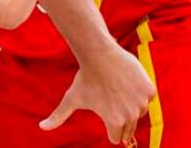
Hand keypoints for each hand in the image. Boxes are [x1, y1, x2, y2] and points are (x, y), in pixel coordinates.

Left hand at [40, 44, 155, 144]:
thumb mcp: (71, 99)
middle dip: (120, 116)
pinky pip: (146, 97)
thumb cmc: (85, 78)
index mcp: (114, 122)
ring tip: (116, 89)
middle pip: (129, 127)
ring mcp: (141, 103)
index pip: (115, 137)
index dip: (108, 126)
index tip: (102, 111)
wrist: (99, 54)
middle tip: (109, 98)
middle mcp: (130, 115)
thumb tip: (41, 127)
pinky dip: (140, 91)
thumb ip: (58, 116)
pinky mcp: (149, 90)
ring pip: (139, 112)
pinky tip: (127, 82)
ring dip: (131, 104)